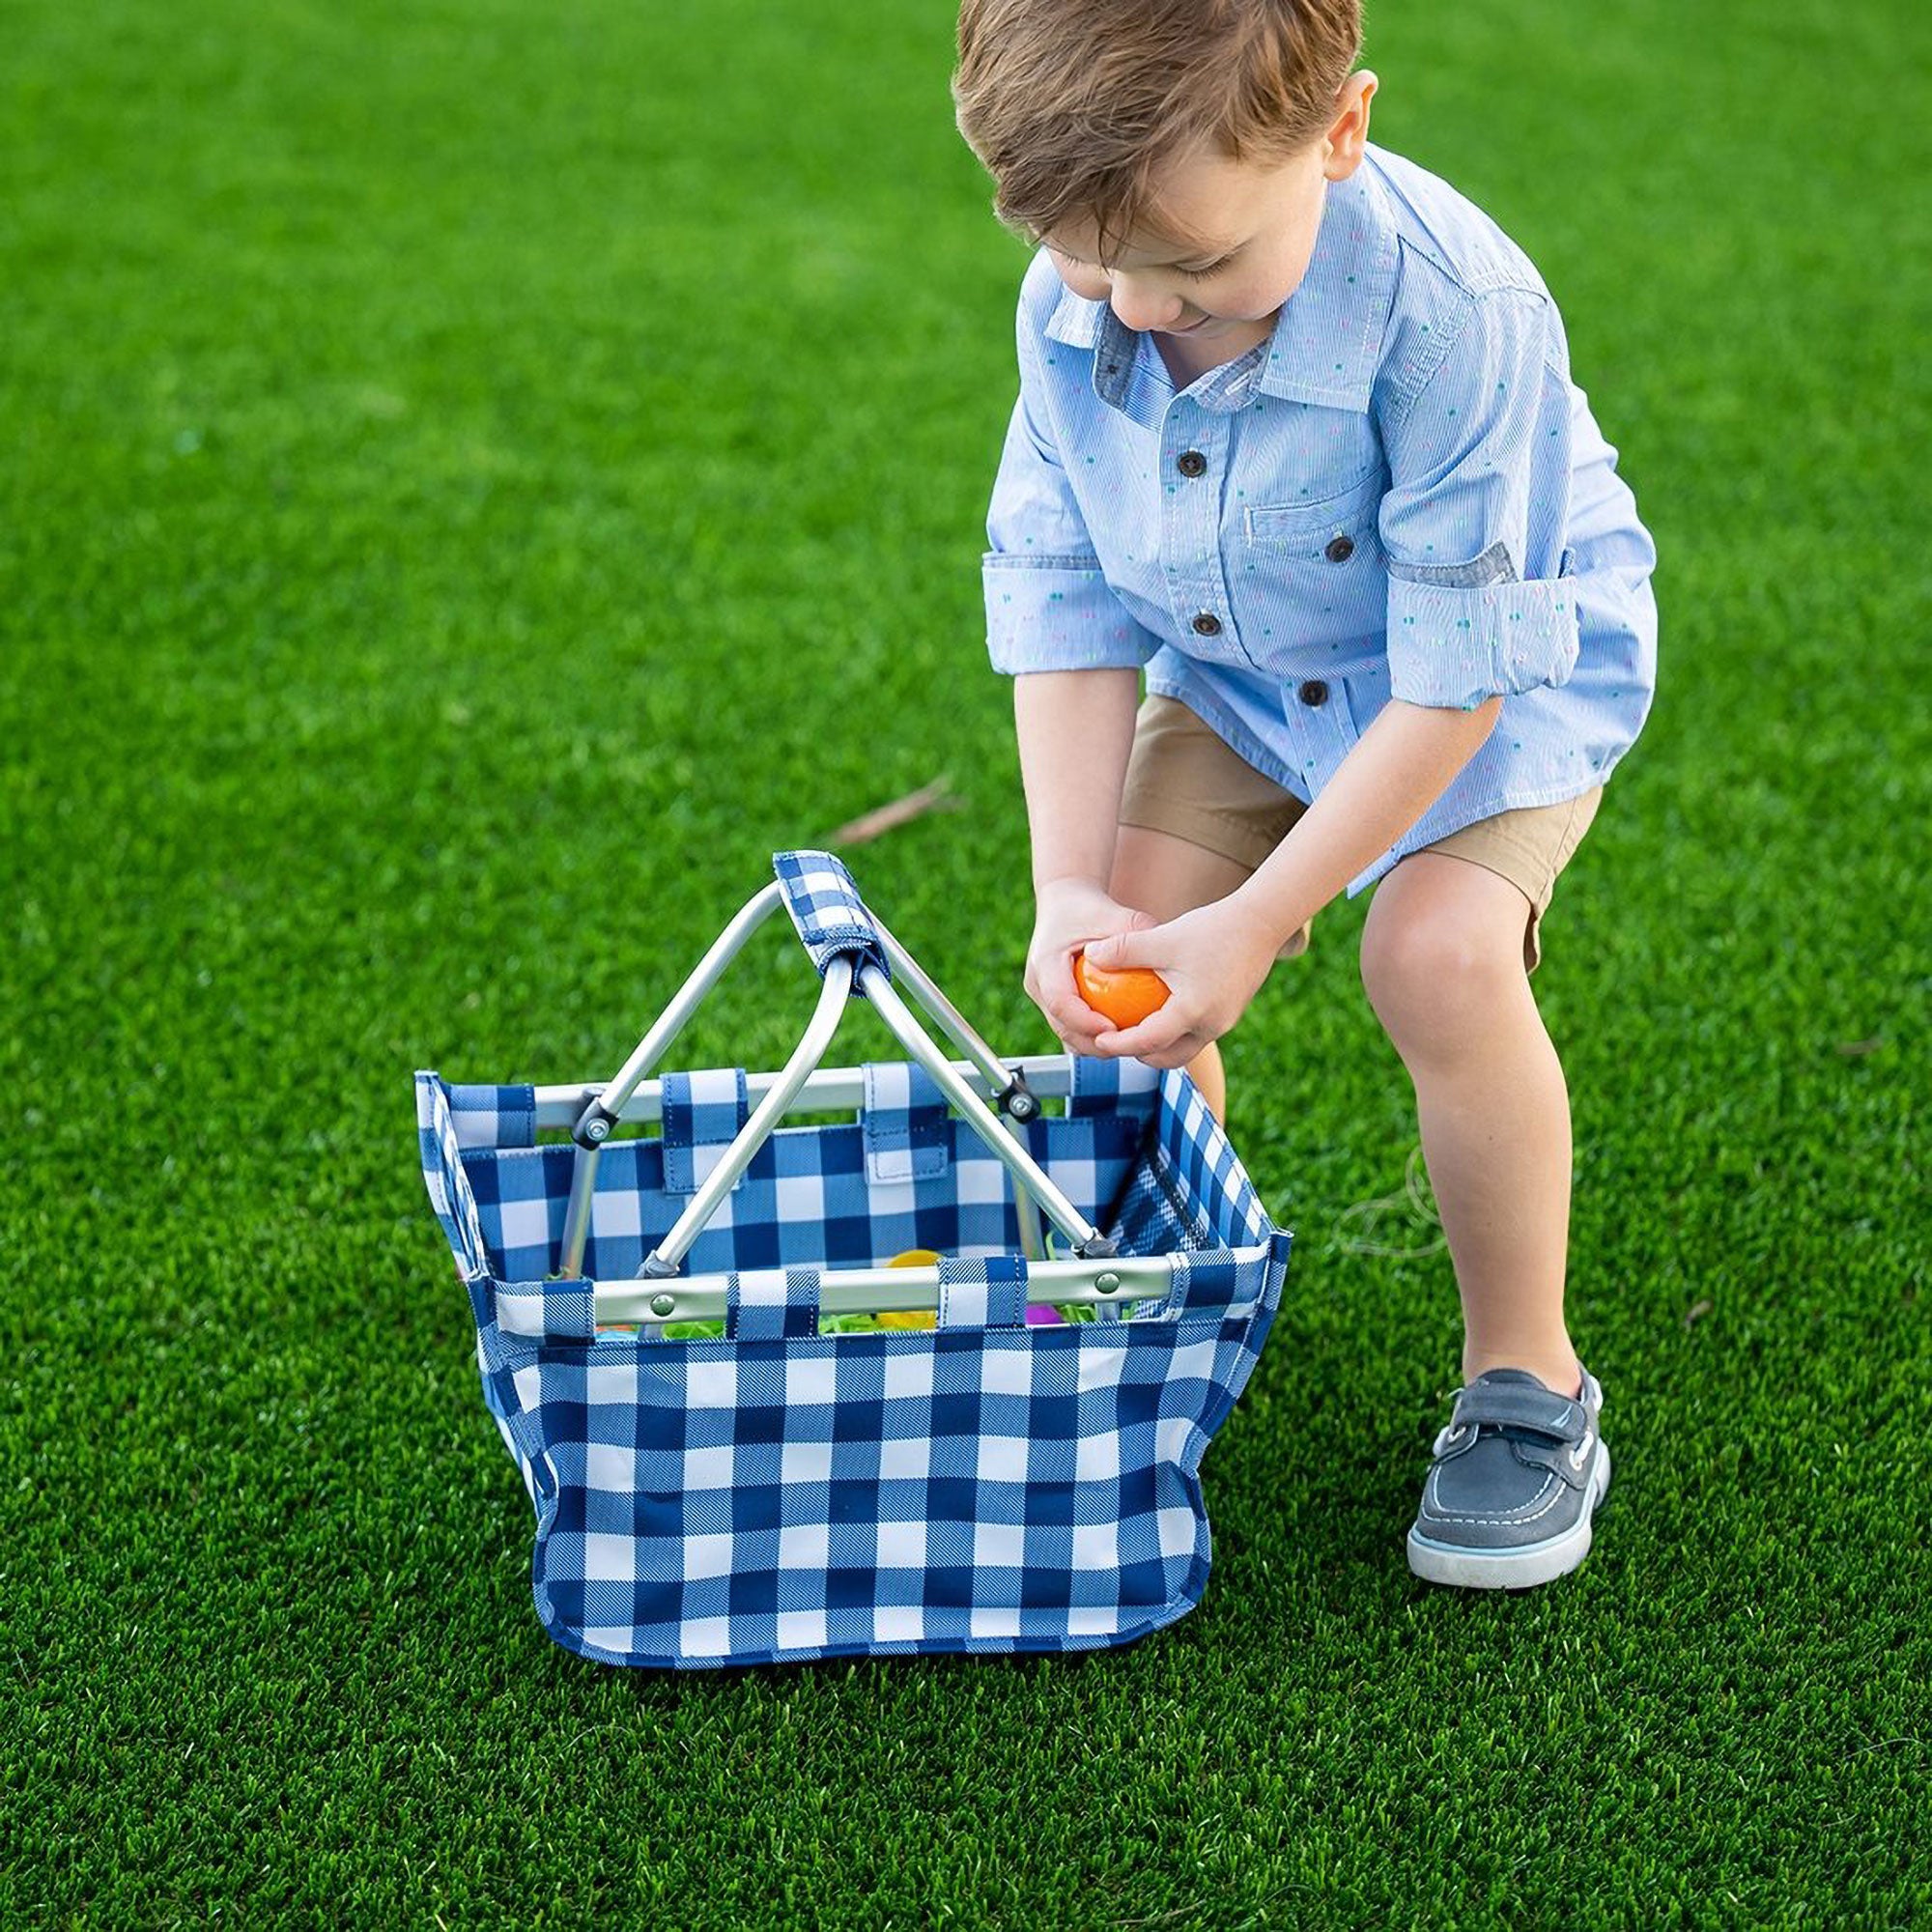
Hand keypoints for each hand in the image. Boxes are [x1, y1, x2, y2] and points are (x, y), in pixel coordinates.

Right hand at [1025, 877, 1160, 1055]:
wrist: (1064, 904)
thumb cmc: (1087, 907)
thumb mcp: (1111, 912)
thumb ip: (1133, 929)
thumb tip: (1161, 950)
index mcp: (1045, 962)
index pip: (1060, 1002)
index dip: (1085, 1022)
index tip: (1115, 1029)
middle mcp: (1037, 983)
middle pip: (1062, 1027)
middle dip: (1094, 1044)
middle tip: (1130, 1045)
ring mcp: (1042, 996)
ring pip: (1066, 1034)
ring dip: (1095, 1045)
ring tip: (1130, 1045)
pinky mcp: (1052, 1003)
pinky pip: (1072, 1029)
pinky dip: (1094, 1036)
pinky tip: (1123, 1037)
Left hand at [1075, 896, 1282, 1067]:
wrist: (1261, 923)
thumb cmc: (1211, 928)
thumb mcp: (1162, 938)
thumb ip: (1123, 949)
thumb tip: (1089, 955)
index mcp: (1193, 1012)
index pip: (1148, 1042)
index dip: (1119, 1045)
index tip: (1098, 1041)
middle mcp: (1212, 1026)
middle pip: (1169, 1058)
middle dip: (1139, 1055)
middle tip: (1115, 1040)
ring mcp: (1224, 1022)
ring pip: (1185, 1048)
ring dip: (1159, 1045)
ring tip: (1134, 1028)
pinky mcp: (1230, 1013)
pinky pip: (1197, 1031)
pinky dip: (1176, 1030)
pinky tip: (1159, 1008)